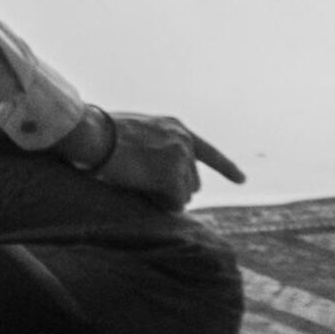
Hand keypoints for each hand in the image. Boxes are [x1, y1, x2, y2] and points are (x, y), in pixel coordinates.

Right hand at [56, 106, 244, 207]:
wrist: (92, 134)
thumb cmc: (101, 133)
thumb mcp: (137, 131)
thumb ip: (155, 148)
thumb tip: (162, 176)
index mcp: (176, 127)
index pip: (209, 152)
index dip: (227, 168)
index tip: (242, 180)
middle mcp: (184, 141)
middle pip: (193, 183)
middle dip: (174, 190)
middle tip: (143, 182)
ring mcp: (180, 158)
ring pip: (184, 196)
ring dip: (164, 197)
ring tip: (137, 180)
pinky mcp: (171, 176)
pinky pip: (173, 205)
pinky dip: (159, 204)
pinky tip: (140, 189)